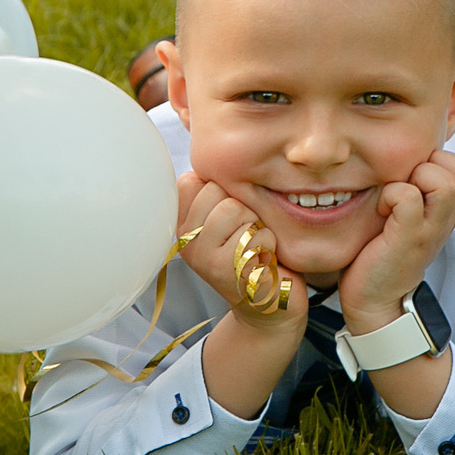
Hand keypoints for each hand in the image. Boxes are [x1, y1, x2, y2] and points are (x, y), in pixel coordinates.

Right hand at [172, 173, 306, 340]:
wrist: (271, 303)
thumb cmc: (255, 251)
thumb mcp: (232, 217)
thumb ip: (218, 192)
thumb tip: (212, 150)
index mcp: (182, 223)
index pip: (193, 180)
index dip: (222, 190)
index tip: (229, 218)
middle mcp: (185, 239)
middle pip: (215, 190)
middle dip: (244, 208)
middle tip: (245, 235)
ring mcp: (200, 256)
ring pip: (234, 208)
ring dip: (256, 226)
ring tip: (253, 247)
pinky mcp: (222, 270)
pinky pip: (254, 233)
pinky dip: (268, 244)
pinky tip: (261, 262)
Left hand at [337, 152, 454, 334]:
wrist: (375, 301)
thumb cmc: (384, 253)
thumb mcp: (408, 216)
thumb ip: (415, 188)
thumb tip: (403, 154)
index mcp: (447, 212)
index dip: (440, 164)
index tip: (413, 180)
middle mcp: (446, 221)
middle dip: (431, 167)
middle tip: (407, 186)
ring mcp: (431, 231)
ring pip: (446, 182)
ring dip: (415, 178)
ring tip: (395, 197)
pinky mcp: (410, 239)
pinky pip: (408, 196)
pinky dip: (391, 195)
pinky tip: (382, 211)